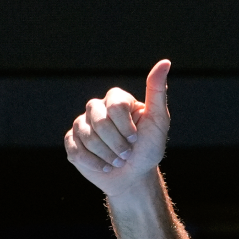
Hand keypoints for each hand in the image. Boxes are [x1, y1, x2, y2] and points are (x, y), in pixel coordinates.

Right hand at [64, 60, 170, 198]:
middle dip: (117, 143)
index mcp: (116, 100)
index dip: (126, 126)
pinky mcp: (72, 142)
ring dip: (107, 154)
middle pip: (99, 121)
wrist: (134, 176)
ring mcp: (82, 124)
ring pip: (86, 136)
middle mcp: (97, 108)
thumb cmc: (149, 148)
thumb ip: (157, 92)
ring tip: (117, 160)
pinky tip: (104, 166)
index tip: (137, 137)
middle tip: (127, 153)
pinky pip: (75, 149)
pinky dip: (93, 162)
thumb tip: (165, 62)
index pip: (115, 105)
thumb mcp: (158, 121)